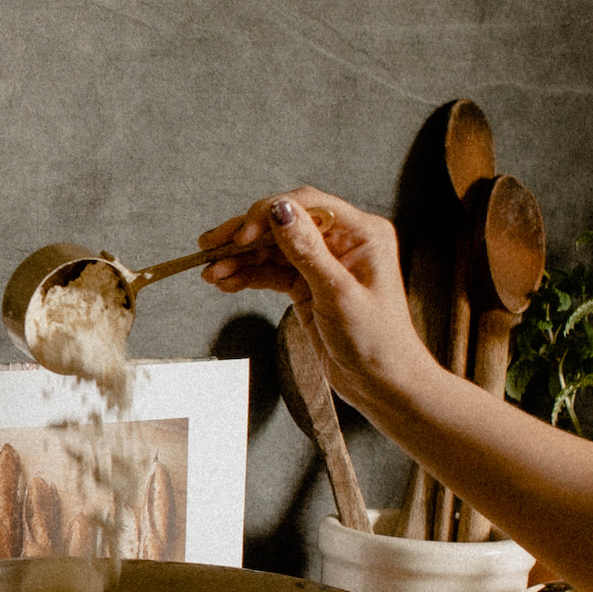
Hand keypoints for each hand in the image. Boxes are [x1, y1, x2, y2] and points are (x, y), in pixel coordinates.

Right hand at [199, 188, 434, 415]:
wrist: (383, 385)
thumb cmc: (377, 342)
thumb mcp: (338, 294)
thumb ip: (307, 251)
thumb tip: (280, 210)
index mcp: (362, 233)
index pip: (308, 206)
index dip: (270, 214)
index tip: (242, 235)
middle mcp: (343, 243)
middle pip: (285, 225)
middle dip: (245, 235)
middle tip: (209, 245)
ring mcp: (324, 264)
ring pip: (273, 250)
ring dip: (240, 259)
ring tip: (210, 271)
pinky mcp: (309, 287)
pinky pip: (273, 273)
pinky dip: (248, 275)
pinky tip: (226, 281)